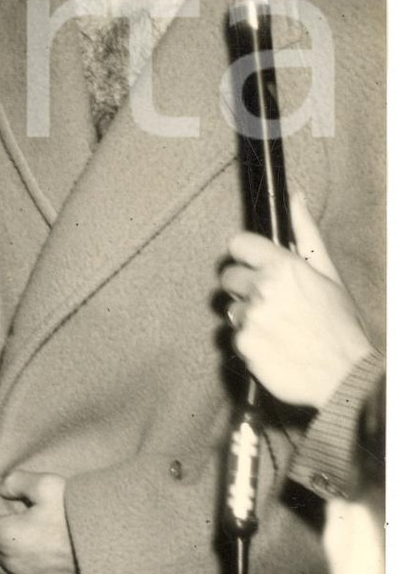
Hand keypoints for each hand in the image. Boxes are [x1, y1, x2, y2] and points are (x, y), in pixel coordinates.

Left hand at [222, 191, 372, 407]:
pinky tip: (274, 346)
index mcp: (283, 267)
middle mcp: (263, 289)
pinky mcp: (243, 346)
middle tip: (269, 302)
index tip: (253, 264)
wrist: (345, 376)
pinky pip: (234, 337)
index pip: (238, 243)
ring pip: (232, 309)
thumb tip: (296, 196)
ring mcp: (251, 319)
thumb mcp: (328, 275)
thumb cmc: (340, 325)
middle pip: (228, 276)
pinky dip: (250, 342)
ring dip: (248, 316)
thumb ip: (306, 234)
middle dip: (244, 286)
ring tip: (278, 328)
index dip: (246, 254)